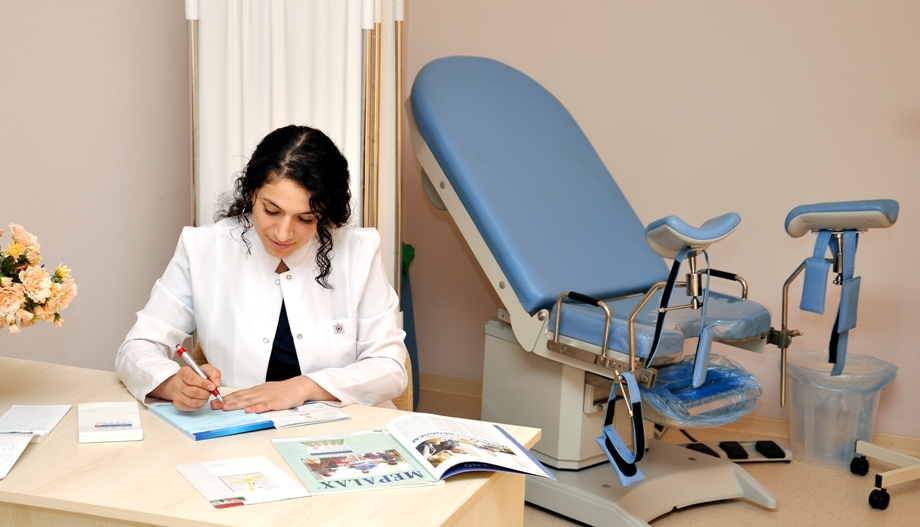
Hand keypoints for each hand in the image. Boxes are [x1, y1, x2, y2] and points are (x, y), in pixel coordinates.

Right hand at [150, 364, 221, 410]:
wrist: (183, 382)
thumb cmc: (195, 375)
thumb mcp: (205, 369)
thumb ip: (213, 373)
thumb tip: (217, 384)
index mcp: (183, 372)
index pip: (191, 379)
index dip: (203, 384)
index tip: (213, 387)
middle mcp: (177, 384)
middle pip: (193, 392)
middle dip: (206, 393)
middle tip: (211, 391)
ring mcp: (176, 395)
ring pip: (193, 401)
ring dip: (204, 399)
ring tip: (206, 395)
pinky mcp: (178, 404)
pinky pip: (192, 407)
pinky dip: (200, 405)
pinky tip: (201, 399)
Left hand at [213, 375, 336, 412]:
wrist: (299, 386)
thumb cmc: (283, 390)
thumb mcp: (267, 390)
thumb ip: (255, 396)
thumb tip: (243, 402)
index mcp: (257, 390)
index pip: (238, 393)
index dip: (226, 397)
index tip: (215, 401)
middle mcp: (259, 392)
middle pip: (240, 397)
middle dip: (226, 401)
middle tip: (214, 405)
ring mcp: (267, 397)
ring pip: (249, 401)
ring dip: (236, 404)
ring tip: (226, 407)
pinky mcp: (275, 403)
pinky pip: (264, 406)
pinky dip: (256, 408)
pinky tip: (248, 411)